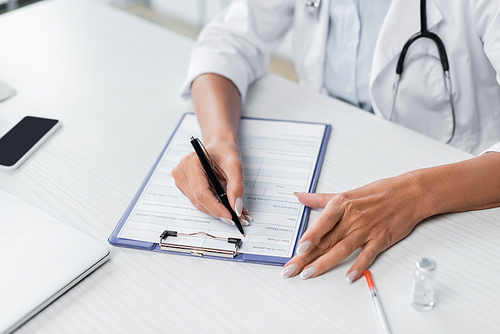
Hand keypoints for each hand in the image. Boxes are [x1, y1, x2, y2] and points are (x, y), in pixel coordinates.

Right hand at [171, 138, 250, 224]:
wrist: (219, 146)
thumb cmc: (224, 151)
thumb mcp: (235, 165)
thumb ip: (236, 186)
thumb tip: (236, 208)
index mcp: (190, 162)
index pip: (201, 193)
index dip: (216, 208)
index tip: (231, 216)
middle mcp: (181, 172)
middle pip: (199, 201)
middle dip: (219, 211)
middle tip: (237, 217)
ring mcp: (181, 180)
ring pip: (199, 204)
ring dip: (217, 209)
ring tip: (235, 210)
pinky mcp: (185, 187)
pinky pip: (200, 201)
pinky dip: (214, 205)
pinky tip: (226, 204)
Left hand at [281, 173, 426, 281]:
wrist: (410, 194)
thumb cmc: (379, 193)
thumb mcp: (346, 193)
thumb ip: (321, 199)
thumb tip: (300, 196)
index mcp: (342, 205)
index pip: (321, 223)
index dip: (309, 237)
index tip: (298, 248)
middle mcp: (353, 218)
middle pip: (326, 240)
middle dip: (306, 257)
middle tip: (291, 269)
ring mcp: (367, 230)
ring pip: (342, 249)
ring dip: (324, 263)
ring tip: (309, 274)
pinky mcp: (381, 239)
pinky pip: (367, 255)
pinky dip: (358, 266)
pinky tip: (349, 277)